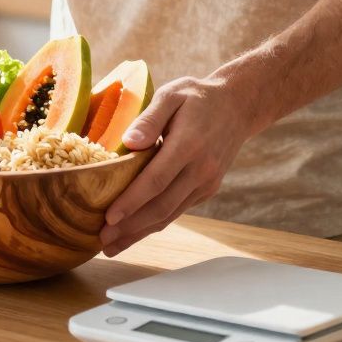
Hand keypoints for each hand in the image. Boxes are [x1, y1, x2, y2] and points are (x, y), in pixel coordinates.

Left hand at [99, 75, 257, 256]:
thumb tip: (128, 142)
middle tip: (102, 241)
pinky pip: (177, 210)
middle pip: (161, 206)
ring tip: (113, 246)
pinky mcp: (207, 189)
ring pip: (169, 214)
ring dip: (140, 233)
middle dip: (130, 227)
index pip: (156, 180)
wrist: (238, 106)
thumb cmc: (197, 97)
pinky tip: (135, 232)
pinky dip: (155, 224)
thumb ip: (149, 118)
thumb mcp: (172, 95)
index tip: (109, 218)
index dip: (132, 202)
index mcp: (189, 145)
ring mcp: (206, 182)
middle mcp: (200, 169)